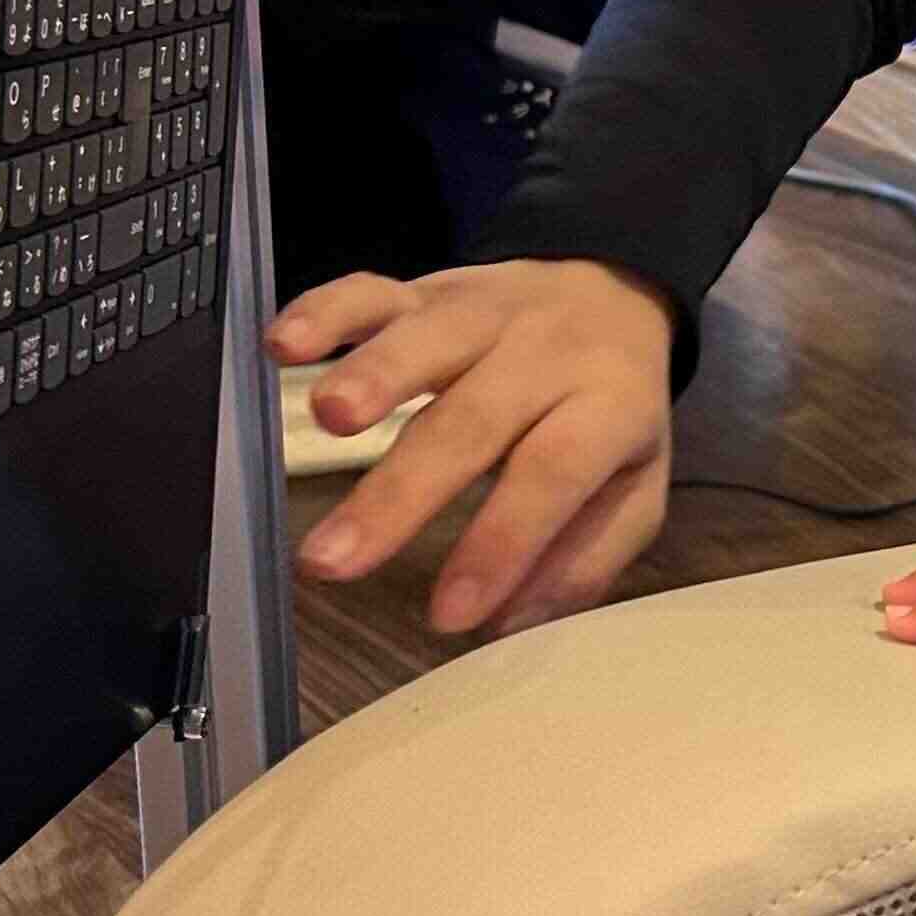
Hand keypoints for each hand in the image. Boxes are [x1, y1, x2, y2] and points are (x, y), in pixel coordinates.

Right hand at [270, 260, 677, 637]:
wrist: (613, 296)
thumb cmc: (608, 414)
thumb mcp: (633, 489)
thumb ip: (581, 558)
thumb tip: (508, 624)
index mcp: (606, 406)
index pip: (553, 473)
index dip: (501, 544)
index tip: (447, 615)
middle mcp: (544, 354)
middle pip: (472, 420)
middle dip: (400, 493)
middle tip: (334, 562)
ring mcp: (481, 315)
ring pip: (426, 339)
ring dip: (372, 376)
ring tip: (327, 422)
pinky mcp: (425, 291)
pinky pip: (373, 292)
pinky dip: (324, 310)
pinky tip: (282, 345)